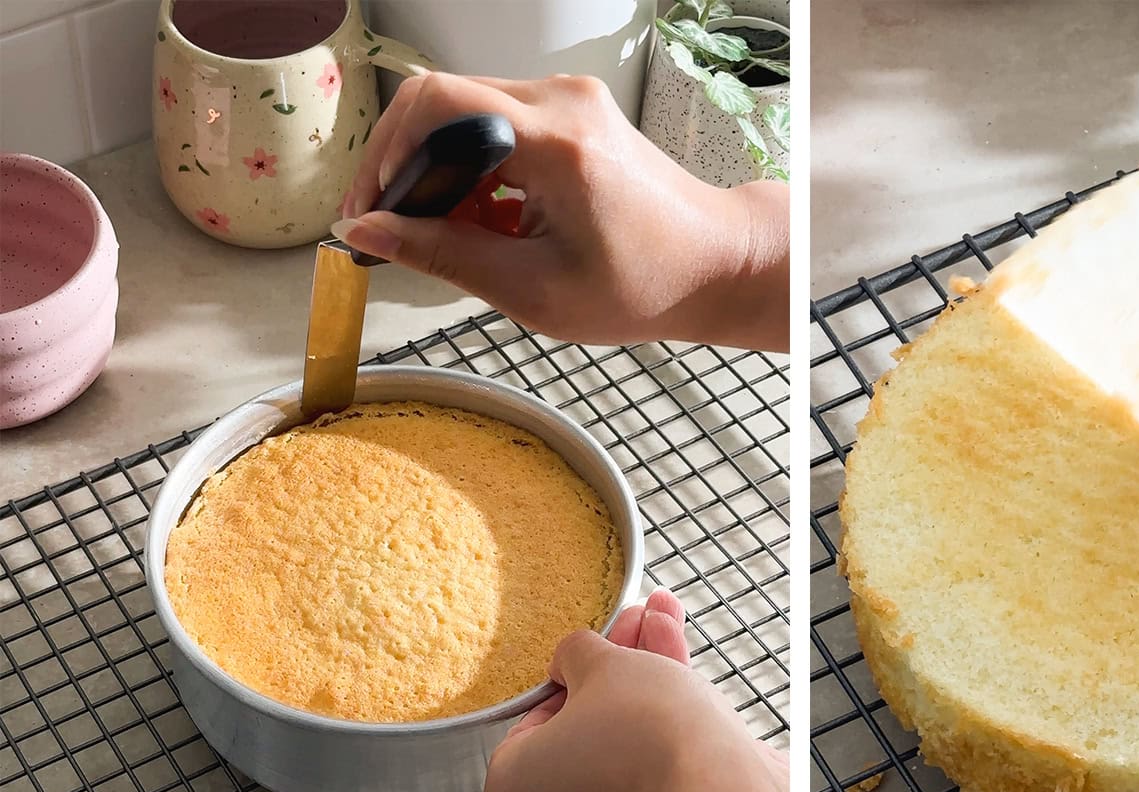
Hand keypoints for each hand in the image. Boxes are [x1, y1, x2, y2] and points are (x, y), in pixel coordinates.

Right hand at [333, 73, 788, 350]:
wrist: (714, 263)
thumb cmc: (646, 285)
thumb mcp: (533, 290)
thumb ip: (444, 256)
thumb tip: (368, 235)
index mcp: (557, 144)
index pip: (436, 107)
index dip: (385, 157)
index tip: (370, 213)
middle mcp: (563, 102)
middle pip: (442, 103)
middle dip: (407, 168)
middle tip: (399, 230)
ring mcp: (570, 99)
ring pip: (465, 113)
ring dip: (443, 173)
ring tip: (457, 236)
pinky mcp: (572, 110)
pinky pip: (496, 122)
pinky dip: (477, 169)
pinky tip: (490, 220)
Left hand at [482, 589, 787, 791]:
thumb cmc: (643, 737)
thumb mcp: (599, 665)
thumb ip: (576, 653)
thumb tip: (574, 658)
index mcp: (511, 788)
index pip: (533, 719)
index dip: (569, 675)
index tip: (594, 649)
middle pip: (583, 725)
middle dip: (615, 665)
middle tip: (633, 622)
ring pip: (622, 738)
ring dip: (645, 675)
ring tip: (663, 616)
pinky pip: (651, 763)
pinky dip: (666, 714)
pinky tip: (678, 649)